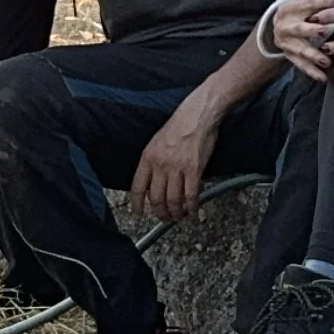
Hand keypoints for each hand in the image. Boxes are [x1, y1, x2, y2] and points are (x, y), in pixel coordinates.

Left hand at [130, 97, 219, 221]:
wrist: (196, 115)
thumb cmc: (178, 126)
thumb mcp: (156, 143)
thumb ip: (153, 163)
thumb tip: (153, 182)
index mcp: (147, 158)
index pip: (138, 187)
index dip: (137, 204)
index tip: (138, 213)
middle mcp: (160, 165)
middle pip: (156, 199)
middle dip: (160, 213)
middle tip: (164, 218)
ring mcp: (177, 168)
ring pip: (173, 201)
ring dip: (176, 213)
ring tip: (179, 216)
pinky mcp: (194, 170)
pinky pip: (191, 195)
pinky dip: (192, 207)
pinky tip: (193, 210)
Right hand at [269, 0, 333, 79]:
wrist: (279, 28)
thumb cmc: (302, 12)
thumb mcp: (307, 0)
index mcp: (291, 7)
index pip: (308, 3)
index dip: (323, 1)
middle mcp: (285, 25)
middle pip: (299, 28)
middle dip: (312, 29)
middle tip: (326, 31)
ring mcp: (286, 42)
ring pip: (299, 49)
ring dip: (313, 55)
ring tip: (326, 61)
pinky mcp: (290, 56)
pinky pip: (300, 65)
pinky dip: (311, 72)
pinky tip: (323, 77)